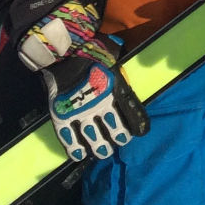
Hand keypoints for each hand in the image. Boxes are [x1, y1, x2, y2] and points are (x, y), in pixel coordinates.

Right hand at [17, 0, 147, 161]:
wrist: (64, 49)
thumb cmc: (91, 49)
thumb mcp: (113, 55)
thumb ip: (121, 65)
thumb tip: (130, 62)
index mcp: (115, 89)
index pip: (131, 113)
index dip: (137, 124)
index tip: (141, 132)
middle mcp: (101, 104)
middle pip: (114, 129)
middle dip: (118, 137)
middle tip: (119, 142)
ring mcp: (81, 111)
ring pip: (93, 137)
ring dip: (100, 146)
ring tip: (103, 152)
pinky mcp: (62, 115)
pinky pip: (68, 137)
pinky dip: (73, 147)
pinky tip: (79, 155)